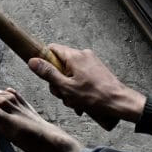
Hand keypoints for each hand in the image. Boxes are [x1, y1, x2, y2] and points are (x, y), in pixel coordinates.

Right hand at [28, 44, 145, 122]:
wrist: (119, 102)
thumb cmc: (95, 96)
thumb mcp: (66, 87)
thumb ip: (48, 74)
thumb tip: (32, 61)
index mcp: (74, 56)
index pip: (52, 50)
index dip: (45, 62)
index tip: (45, 75)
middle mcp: (83, 55)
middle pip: (60, 64)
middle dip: (58, 82)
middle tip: (62, 95)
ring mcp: (91, 62)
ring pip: (69, 73)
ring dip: (68, 88)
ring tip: (74, 101)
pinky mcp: (96, 70)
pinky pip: (80, 76)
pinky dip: (77, 88)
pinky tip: (81, 102)